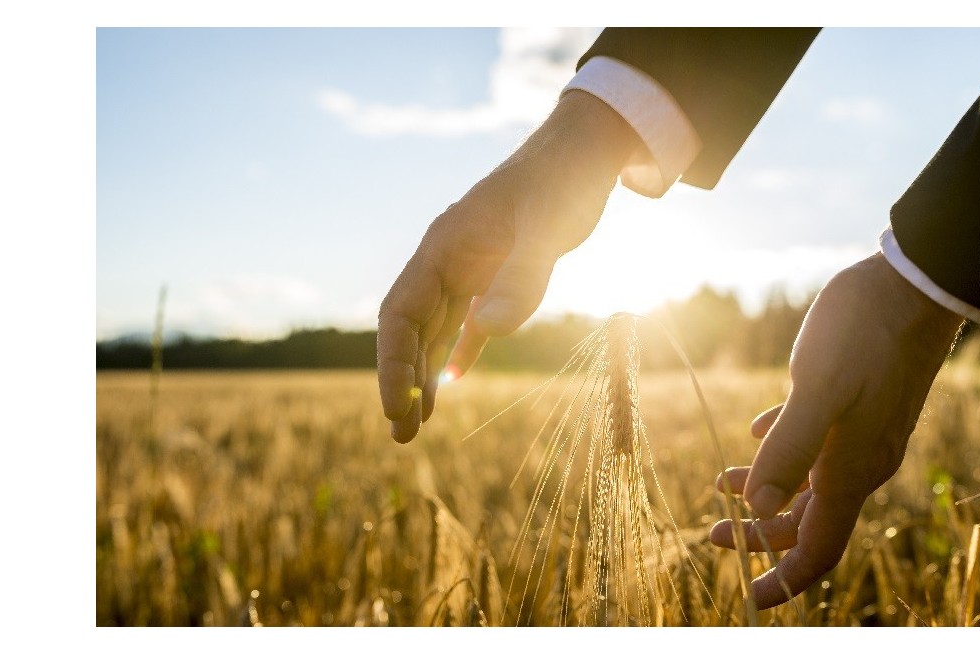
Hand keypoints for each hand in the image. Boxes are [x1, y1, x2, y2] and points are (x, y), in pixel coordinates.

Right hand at [376, 90, 639, 442]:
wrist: (587, 151)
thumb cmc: (564, 180)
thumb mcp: (548, 226)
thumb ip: (521, 276)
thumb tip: (488, 331)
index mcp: (443, 246)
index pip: (400, 313)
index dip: (392, 362)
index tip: (394, 407)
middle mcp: (447, 259)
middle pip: (408, 329)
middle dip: (400, 381)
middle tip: (400, 436)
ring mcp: (470, 267)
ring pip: (433, 331)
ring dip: (423, 376)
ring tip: (415, 425)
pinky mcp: (497, 273)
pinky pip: (466, 322)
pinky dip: (456, 354)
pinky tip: (451, 385)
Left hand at [707, 254, 964, 608]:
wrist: (915, 284)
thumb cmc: (865, 330)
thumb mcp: (819, 388)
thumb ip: (789, 449)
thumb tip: (761, 509)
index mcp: (851, 469)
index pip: (820, 547)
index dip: (785, 578)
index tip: (749, 597)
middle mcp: (862, 462)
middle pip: (809, 521)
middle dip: (760, 534)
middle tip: (711, 532)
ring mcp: (864, 433)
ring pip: (811, 481)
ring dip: (766, 488)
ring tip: (722, 481)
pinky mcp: (861, 404)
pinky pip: (819, 444)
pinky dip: (783, 449)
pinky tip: (757, 434)